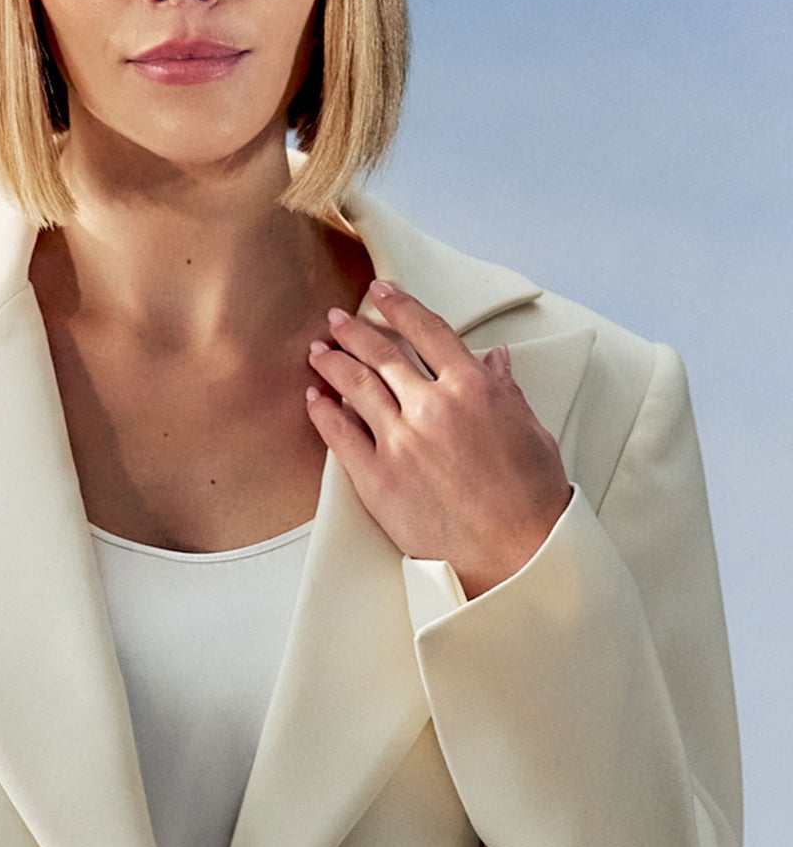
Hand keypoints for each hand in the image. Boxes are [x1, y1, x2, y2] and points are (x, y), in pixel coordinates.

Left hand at [305, 280, 572, 598]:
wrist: (516, 556)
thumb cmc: (533, 497)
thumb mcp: (531, 431)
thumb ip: (505, 390)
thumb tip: (495, 357)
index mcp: (474, 388)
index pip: (427, 331)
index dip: (400, 306)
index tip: (381, 291)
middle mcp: (432, 406)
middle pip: (382, 354)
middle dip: (355, 331)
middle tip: (336, 318)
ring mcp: (401, 440)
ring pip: (356, 386)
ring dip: (333, 363)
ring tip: (318, 351)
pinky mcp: (377, 477)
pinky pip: (340, 435)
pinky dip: (323, 411)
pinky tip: (313, 397)